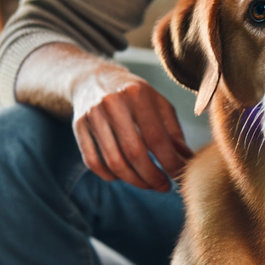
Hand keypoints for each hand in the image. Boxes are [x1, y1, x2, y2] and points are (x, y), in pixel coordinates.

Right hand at [69, 63, 192, 192]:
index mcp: (137, 94)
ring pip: (113, 161)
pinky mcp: (78, 126)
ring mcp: (92, 115)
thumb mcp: (158, 103)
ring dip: (133, 180)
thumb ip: (173, 130)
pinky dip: (110, 176)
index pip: (156, 138)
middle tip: (163, 186)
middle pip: (134, 153)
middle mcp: (112, 103)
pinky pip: (93, 162)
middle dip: (152, 176)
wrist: (93, 77)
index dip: (170, 162)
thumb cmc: (134, 94)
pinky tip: (123, 177)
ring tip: (148, 184)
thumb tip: (186, 160)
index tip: (179, 176)